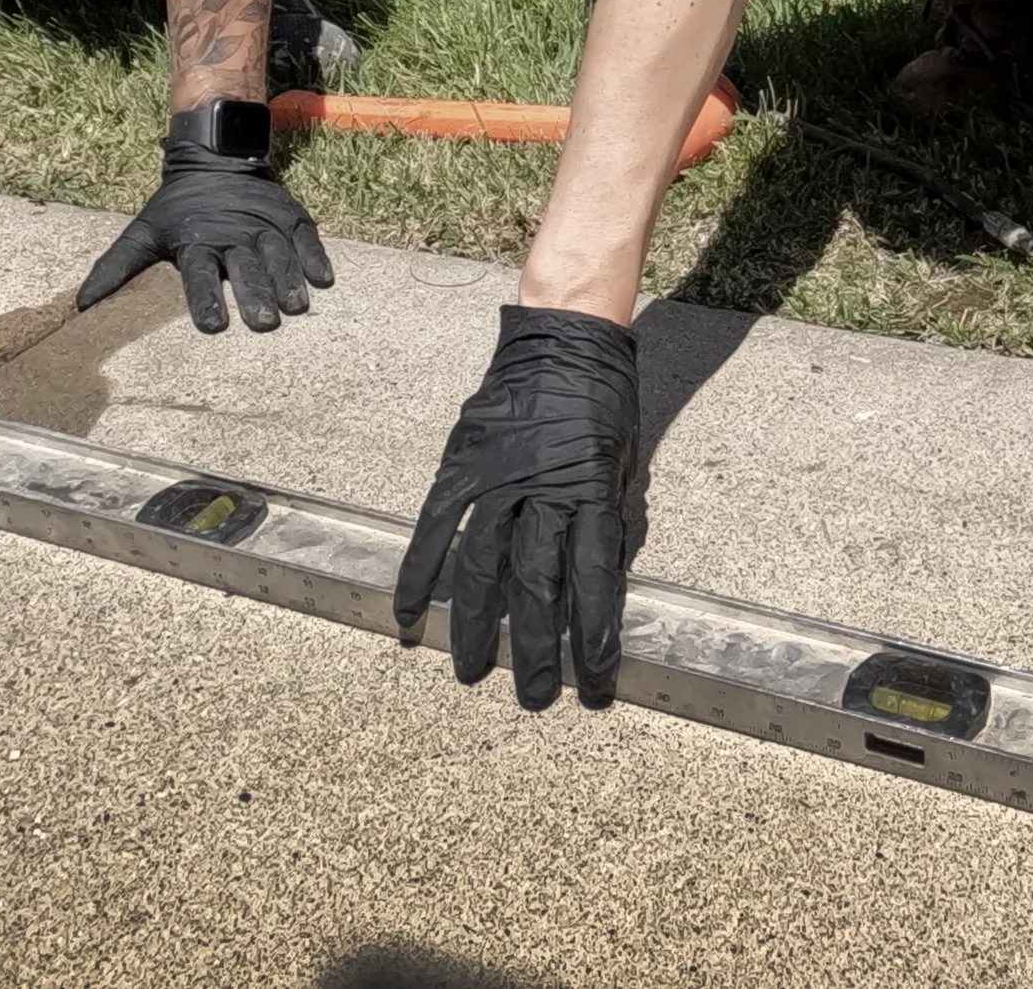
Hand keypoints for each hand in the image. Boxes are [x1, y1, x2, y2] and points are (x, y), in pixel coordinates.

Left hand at [76, 137, 333, 332]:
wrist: (214, 156)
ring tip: (295, 305)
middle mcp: (232, 234)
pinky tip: (322, 278)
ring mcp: (263, 224)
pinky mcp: (289, 215)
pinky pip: (305, 237)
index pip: (199, 275)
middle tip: (263, 322)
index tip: (213, 326)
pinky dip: (314, 256)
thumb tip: (79, 305)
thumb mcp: (144, 231)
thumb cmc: (177, 206)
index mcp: (195, 241)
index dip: (206, 299)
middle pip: (244, 268)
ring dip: (287, 281)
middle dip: (254, 294)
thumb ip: (115, 268)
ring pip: (277, 255)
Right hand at [393, 304, 645, 710]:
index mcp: (590, 494)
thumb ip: (609, 520)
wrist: (564, 337)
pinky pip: (437, 524)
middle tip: (532, 697)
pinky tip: (408, 610)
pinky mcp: (463, 462)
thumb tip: (600, 581)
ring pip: (482, 567)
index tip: (594, 685)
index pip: (592, 584)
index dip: (593, 640)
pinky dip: (420, 568)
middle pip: (534, 587)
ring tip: (471, 671)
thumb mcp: (623, 462)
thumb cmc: (603, 400)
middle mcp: (542, 493)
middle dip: (533, 649)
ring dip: (475, 625)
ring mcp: (497, 478)